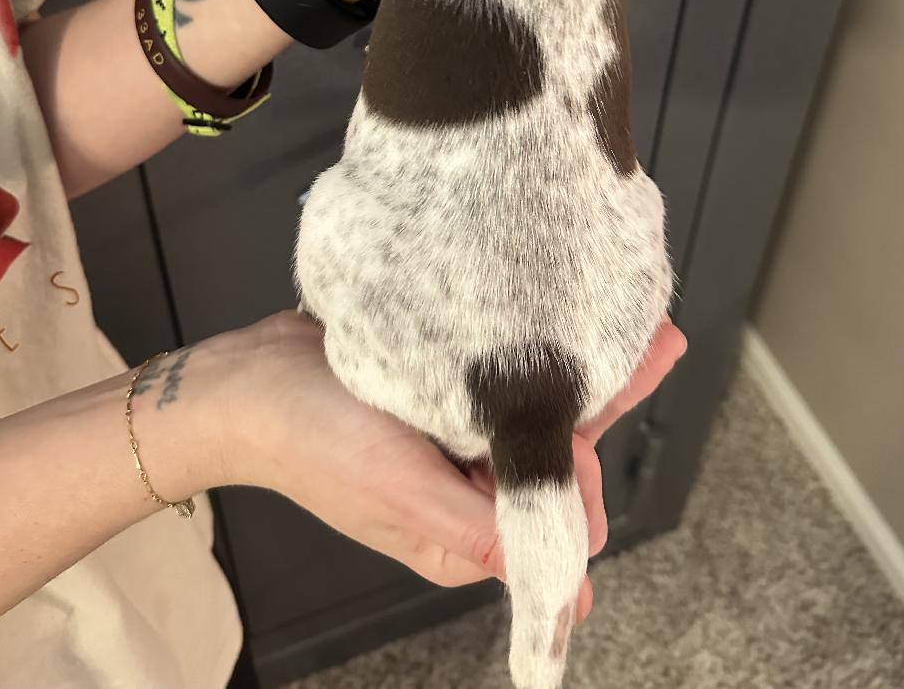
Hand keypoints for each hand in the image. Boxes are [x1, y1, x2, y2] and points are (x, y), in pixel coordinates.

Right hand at [221, 310, 685, 621]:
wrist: (248, 376)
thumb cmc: (314, 442)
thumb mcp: (405, 495)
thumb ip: (487, 535)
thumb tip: (575, 594)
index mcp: (466, 532)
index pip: (557, 509)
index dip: (581, 466)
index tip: (588, 421)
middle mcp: (470, 487)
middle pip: (557, 449)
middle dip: (602, 399)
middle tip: (655, 339)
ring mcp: (456, 434)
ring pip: (536, 405)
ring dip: (576, 365)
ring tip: (641, 320)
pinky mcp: (442, 386)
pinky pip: (502, 370)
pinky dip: (531, 347)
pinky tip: (565, 310)